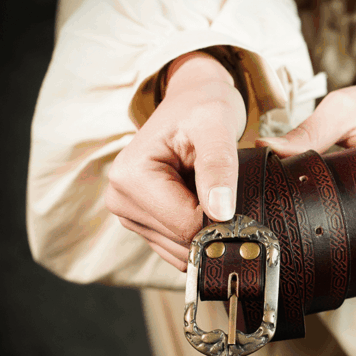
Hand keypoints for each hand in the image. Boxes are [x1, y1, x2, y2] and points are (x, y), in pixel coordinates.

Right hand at [105, 52, 245, 271]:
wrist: (192, 103)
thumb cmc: (202, 108)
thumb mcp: (216, 125)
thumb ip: (218, 165)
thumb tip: (221, 212)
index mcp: (130, 178)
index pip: (186, 226)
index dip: (219, 216)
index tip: (234, 193)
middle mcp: (120, 200)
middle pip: (182, 243)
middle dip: (212, 225)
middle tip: (226, 190)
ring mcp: (129, 216)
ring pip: (182, 252)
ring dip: (206, 231)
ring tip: (212, 193)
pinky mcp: (143, 224)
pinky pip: (179, 250)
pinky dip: (198, 235)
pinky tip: (203, 205)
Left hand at [257, 82, 355, 227]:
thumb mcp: (343, 107)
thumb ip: (307, 131)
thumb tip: (265, 148)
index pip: (343, 180)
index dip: (313, 176)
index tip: (290, 168)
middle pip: (344, 202)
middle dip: (318, 190)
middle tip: (308, 170)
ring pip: (349, 215)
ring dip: (332, 199)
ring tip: (333, 174)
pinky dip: (346, 205)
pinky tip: (346, 187)